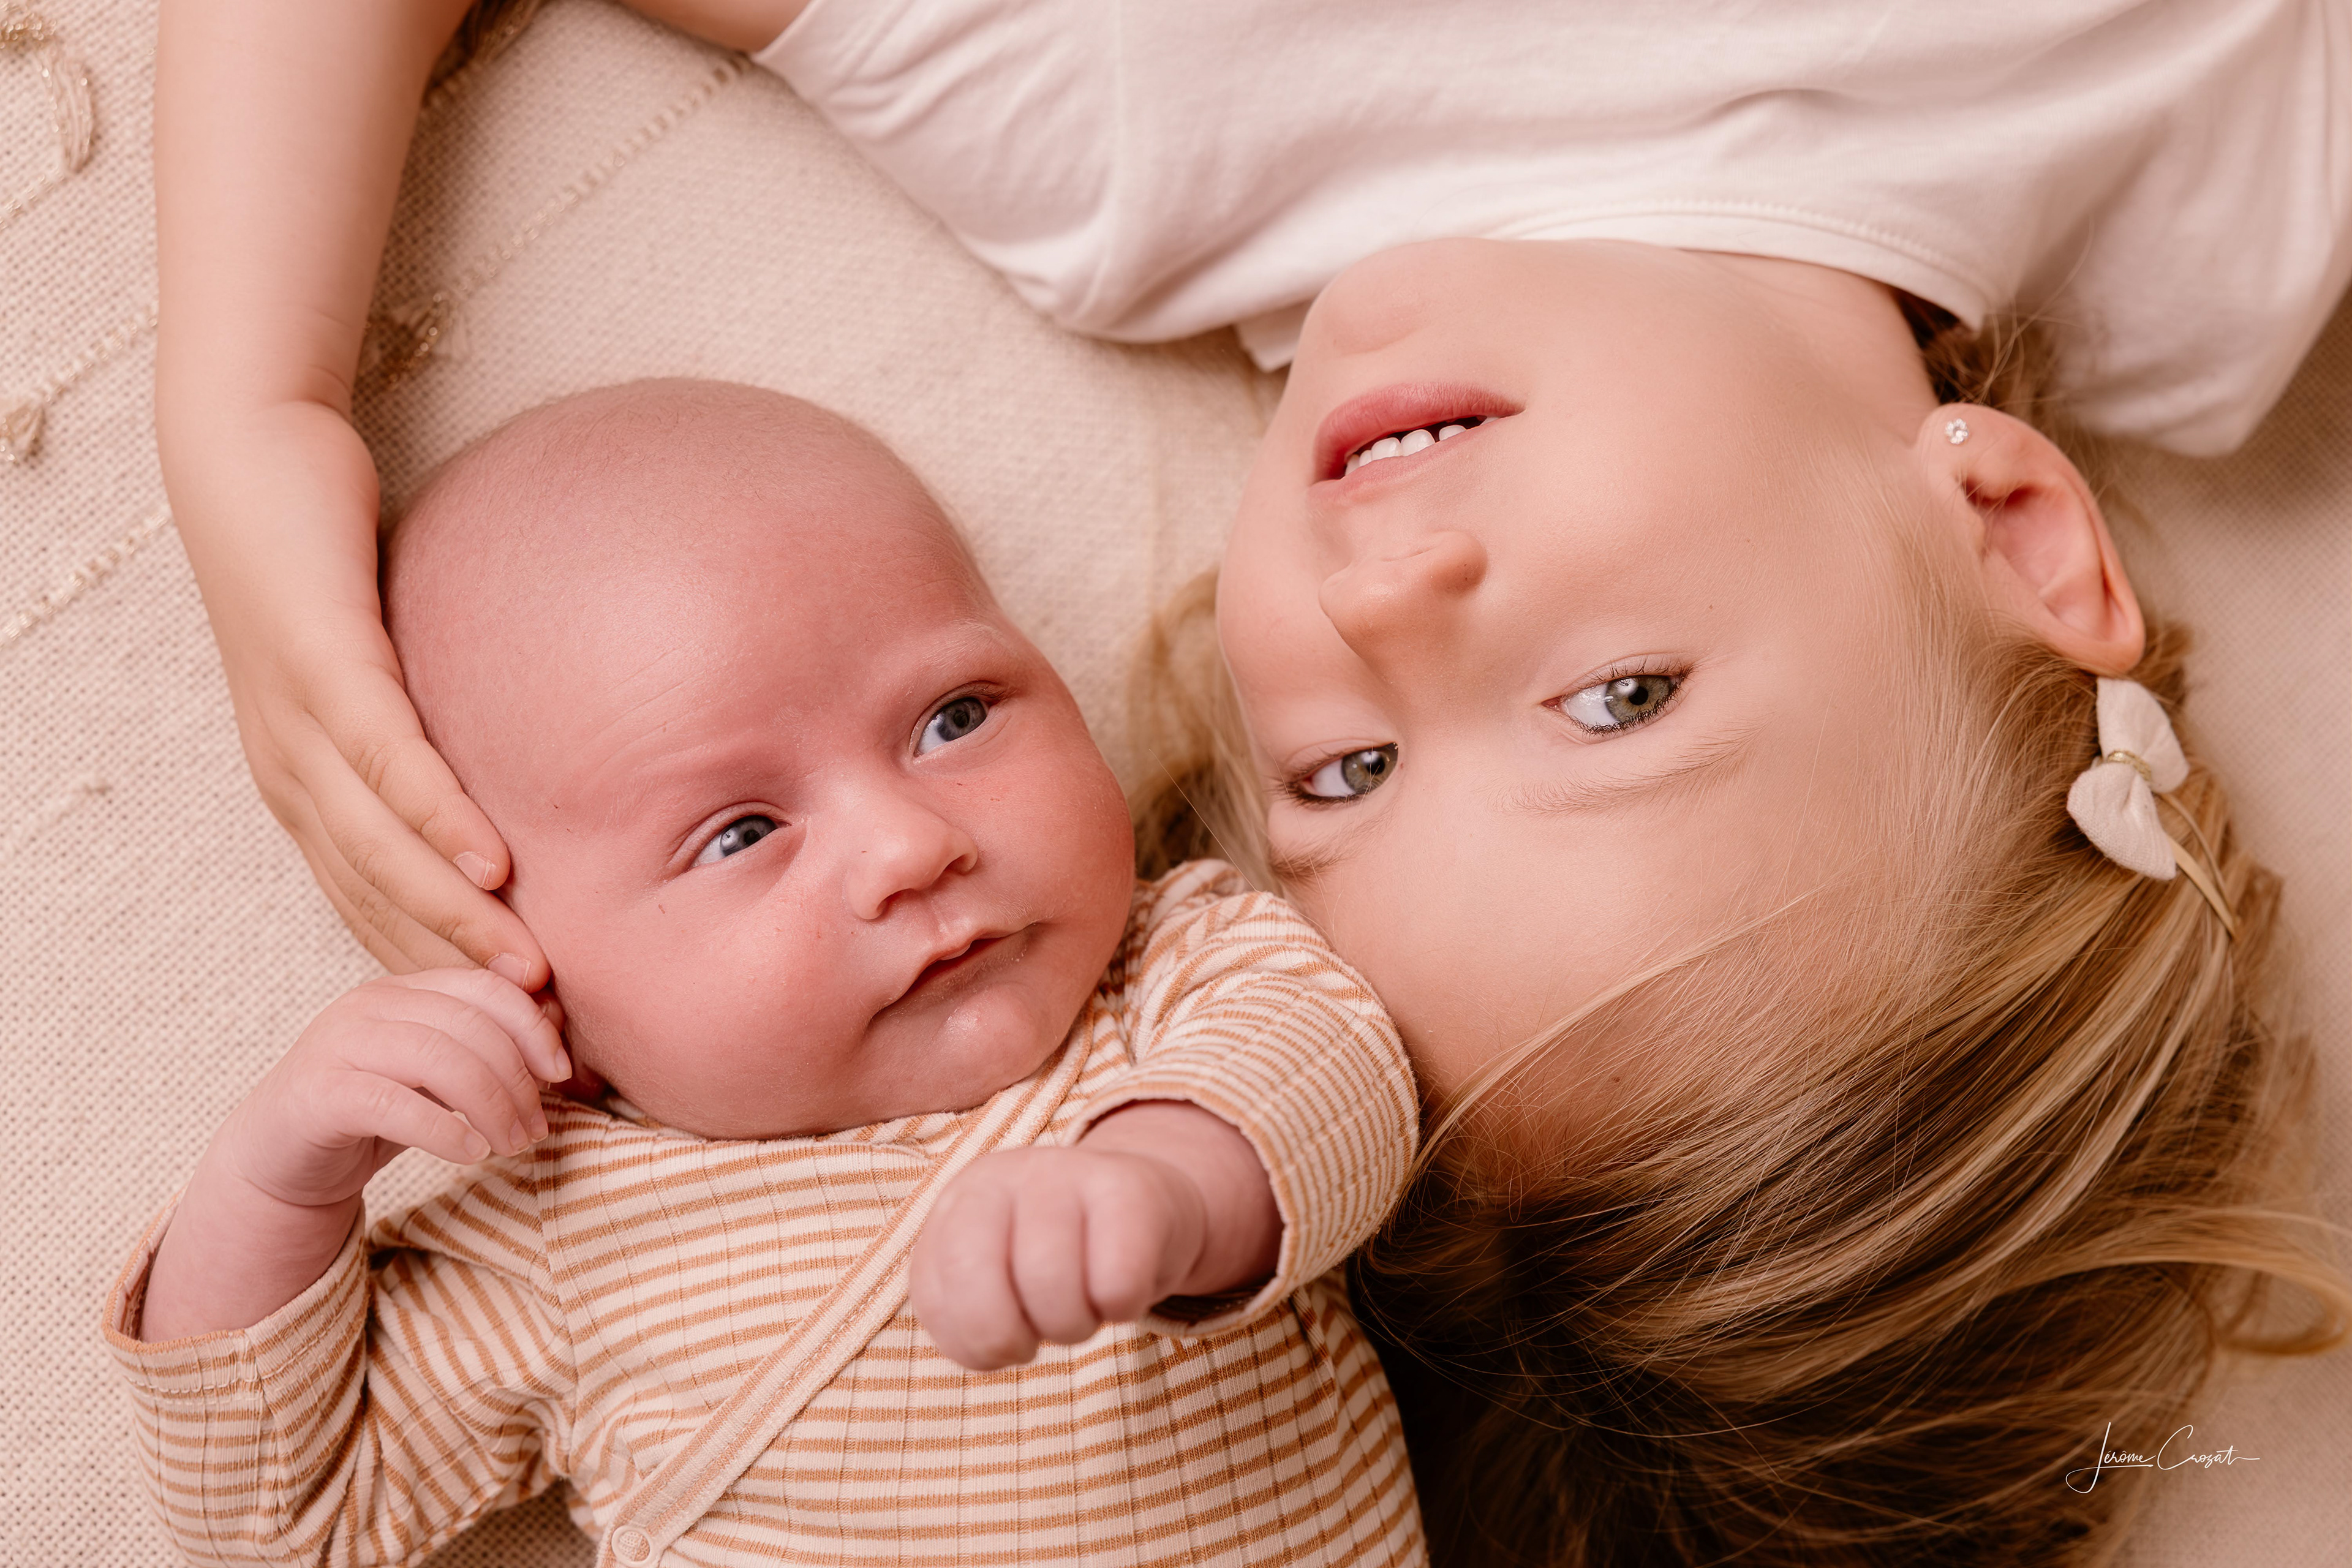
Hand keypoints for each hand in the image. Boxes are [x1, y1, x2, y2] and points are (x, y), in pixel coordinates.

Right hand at [140, 969, 570, 1340]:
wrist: (281, 1158)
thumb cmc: (374, 1112)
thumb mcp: (436, 1075)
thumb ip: (484, 1048)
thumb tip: (557, 1033)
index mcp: (403, 989)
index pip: (485, 988)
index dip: (533, 1028)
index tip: (561, 1075)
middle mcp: (368, 1004)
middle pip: (469, 1026)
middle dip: (517, 1080)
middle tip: (537, 1129)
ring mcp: (337, 1044)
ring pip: (438, 1059)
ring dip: (491, 1107)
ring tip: (512, 1144)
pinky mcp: (317, 1094)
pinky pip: (394, 1103)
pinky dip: (445, 1129)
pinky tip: (471, 1152)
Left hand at [170, 406, 550, 986]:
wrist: (245, 453)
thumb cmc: (322, 558)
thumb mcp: (379, 665)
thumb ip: (431, 726)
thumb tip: (515, 769)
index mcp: (304, 785)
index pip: (372, 910)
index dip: (440, 982)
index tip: (513, 1035)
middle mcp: (293, 774)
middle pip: (377, 905)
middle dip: (454, 983)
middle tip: (534, 1044)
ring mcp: (301, 724)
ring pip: (381, 850)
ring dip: (454, 921)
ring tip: (524, 978)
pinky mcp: (324, 664)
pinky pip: (389, 759)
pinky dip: (438, 818)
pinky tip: (492, 863)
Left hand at [909, 1102, 1279, 1370]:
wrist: (1148, 1202)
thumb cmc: (1063, 1256)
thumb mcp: (997, 1276)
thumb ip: (964, 1311)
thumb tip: (985, 1344)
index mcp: (960, 1203)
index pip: (934, 1300)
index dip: (973, 1343)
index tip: (1006, 1335)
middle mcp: (1005, 1176)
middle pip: (984, 1302)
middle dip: (1014, 1342)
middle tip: (1044, 1330)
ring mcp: (1066, 1172)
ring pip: (1050, 1289)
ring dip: (1074, 1326)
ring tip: (1087, 1304)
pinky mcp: (1128, 1187)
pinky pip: (1117, 1285)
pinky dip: (1124, 1308)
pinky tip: (1124, 1286)